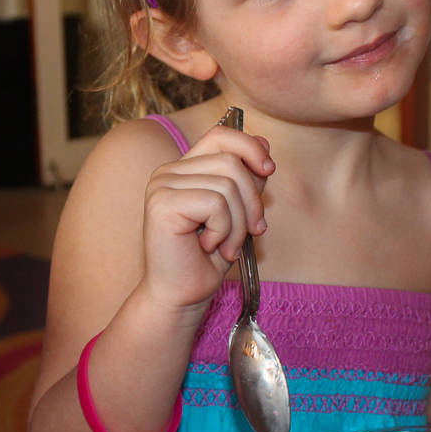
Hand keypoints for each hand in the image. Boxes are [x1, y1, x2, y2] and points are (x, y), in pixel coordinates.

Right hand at [140, 124, 274, 319]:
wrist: (182, 295)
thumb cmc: (208, 258)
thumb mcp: (237, 212)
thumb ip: (246, 179)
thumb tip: (264, 143)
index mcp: (184, 169)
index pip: (220, 135)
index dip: (249, 146)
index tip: (268, 169)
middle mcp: (168, 172)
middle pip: (230, 162)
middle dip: (252, 200)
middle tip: (253, 231)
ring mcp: (162, 186)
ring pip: (226, 185)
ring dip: (238, 224)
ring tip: (228, 247)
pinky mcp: (162, 204)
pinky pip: (215, 204)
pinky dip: (224, 230)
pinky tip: (211, 247)